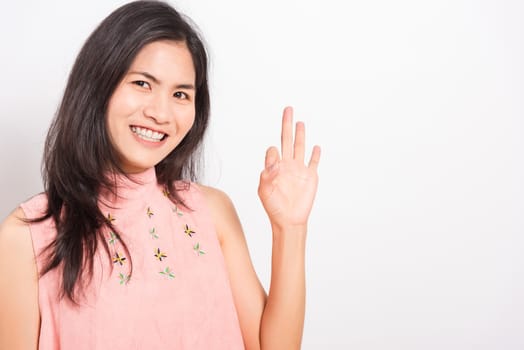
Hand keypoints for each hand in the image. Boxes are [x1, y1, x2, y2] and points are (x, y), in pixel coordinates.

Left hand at [258, 106, 320, 229]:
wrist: (288, 220)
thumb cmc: (274, 207)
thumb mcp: (264, 189)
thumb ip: (268, 172)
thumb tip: (276, 157)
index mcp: (275, 167)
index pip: (273, 150)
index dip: (273, 154)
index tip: (274, 163)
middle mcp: (287, 165)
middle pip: (287, 139)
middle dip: (287, 124)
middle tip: (288, 109)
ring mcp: (300, 170)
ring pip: (300, 147)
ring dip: (300, 134)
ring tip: (300, 122)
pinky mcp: (311, 177)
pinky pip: (314, 162)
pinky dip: (315, 154)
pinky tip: (317, 147)